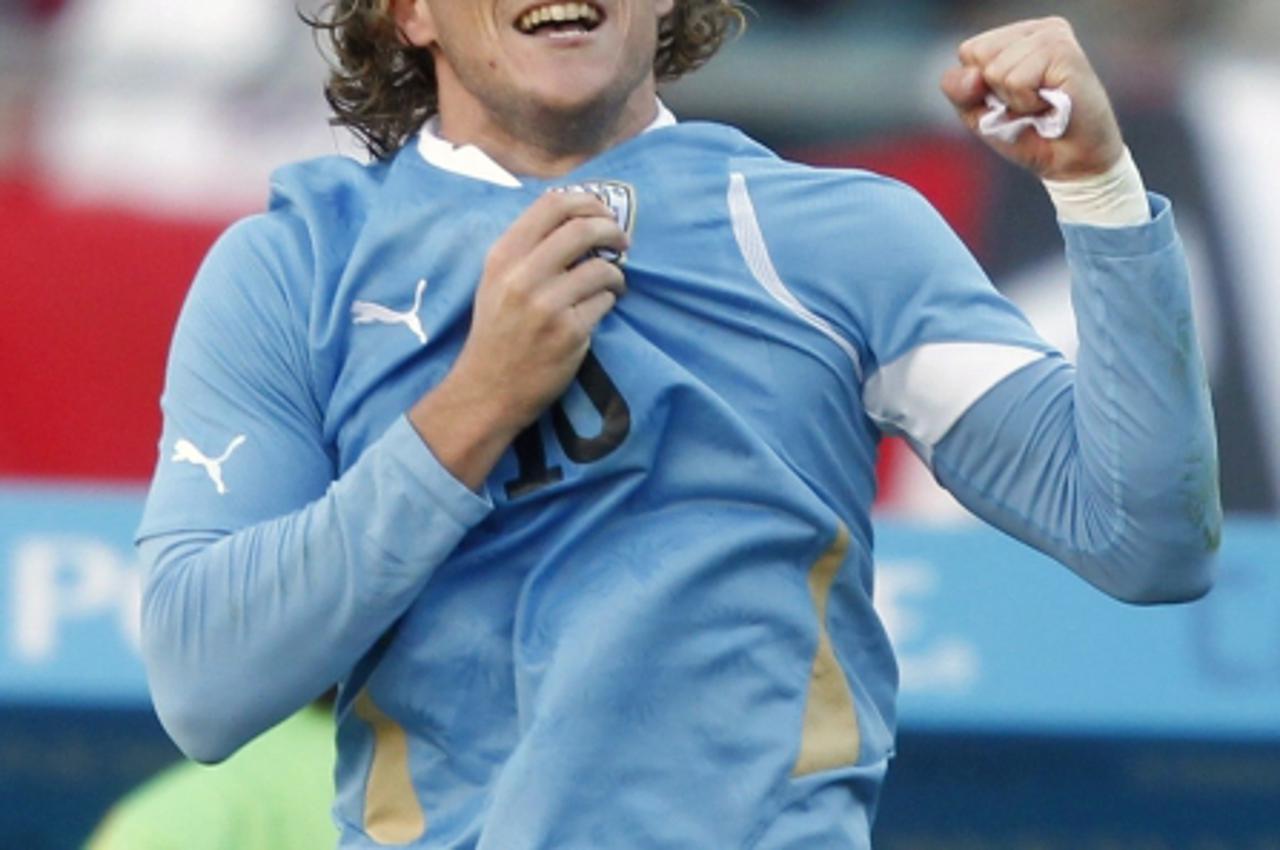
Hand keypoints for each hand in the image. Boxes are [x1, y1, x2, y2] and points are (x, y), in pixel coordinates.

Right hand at [409, 191, 627, 488]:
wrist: (487, 390)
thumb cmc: (497, 333)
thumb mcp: (496, 282)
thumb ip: (527, 249)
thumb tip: (577, 216)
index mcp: (503, 256)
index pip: (551, 205)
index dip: (586, 201)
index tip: (601, 212)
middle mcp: (522, 276)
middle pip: (583, 228)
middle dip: (612, 229)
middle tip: (622, 240)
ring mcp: (546, 305)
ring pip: (602, 267)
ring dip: (616, 273)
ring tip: (612, 284)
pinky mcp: (569, 332)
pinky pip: (605, 302)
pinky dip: (609, 302)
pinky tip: (598, 310)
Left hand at [940, 17, 1124, 180]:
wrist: (1070, 162)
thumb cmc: (1028, 133)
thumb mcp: (979, 113)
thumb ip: (959, 90)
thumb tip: (974, 76)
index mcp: (1017, 36)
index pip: (969, 51)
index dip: (979, 88)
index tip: (1010, 100)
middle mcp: (1037, 29)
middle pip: (978, 54)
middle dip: (995, 92)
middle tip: (1027, 104)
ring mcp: (1052, 36)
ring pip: (996, 70)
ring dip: (1013, 101)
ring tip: (1041, 105)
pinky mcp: (1064, 51)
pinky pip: (1016, 81)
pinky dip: (1027, 103)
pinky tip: (1051, 103)